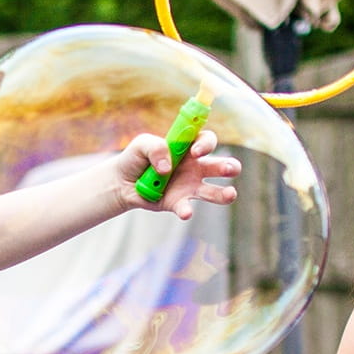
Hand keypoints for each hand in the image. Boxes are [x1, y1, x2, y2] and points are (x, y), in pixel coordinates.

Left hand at [118, 130, 242, 219]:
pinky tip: (186, 212)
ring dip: (223, 193)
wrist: (122, 181)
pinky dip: (186, 210)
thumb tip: (166, 167)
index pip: (207, 141)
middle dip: (228, 166)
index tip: (196, 152)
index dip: (206, 145)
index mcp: (188, 148)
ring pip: (212, 191)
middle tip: (230, 169)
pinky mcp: (178, 203)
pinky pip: (186, 207)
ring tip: (231, 194)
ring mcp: (189, 187)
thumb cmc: (136, 157)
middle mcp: (194, 167)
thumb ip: (155, 147)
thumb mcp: (141, 144)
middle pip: (218, 166)